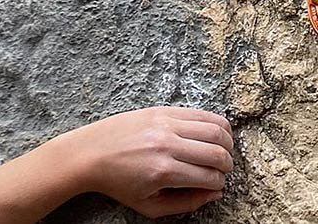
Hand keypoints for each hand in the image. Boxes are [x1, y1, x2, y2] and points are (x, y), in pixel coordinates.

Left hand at [51, 106, 233, 217]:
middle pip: (217, 153)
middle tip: (224, 170)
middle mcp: (167, 145)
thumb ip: (185, 204)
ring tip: (223, 152)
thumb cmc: (118, 182)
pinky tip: (216, 135)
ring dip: (227, 143)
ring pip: (216, 130)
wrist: (90, 153)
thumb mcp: (148, 205)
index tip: (216, 185)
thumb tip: (213, 194)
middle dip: (227, 165)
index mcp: (163, 171)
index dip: (219, 184)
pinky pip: (202, 113)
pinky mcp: (164, 110)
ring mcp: (166, 124)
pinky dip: (217, 124)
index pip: (209, 177)